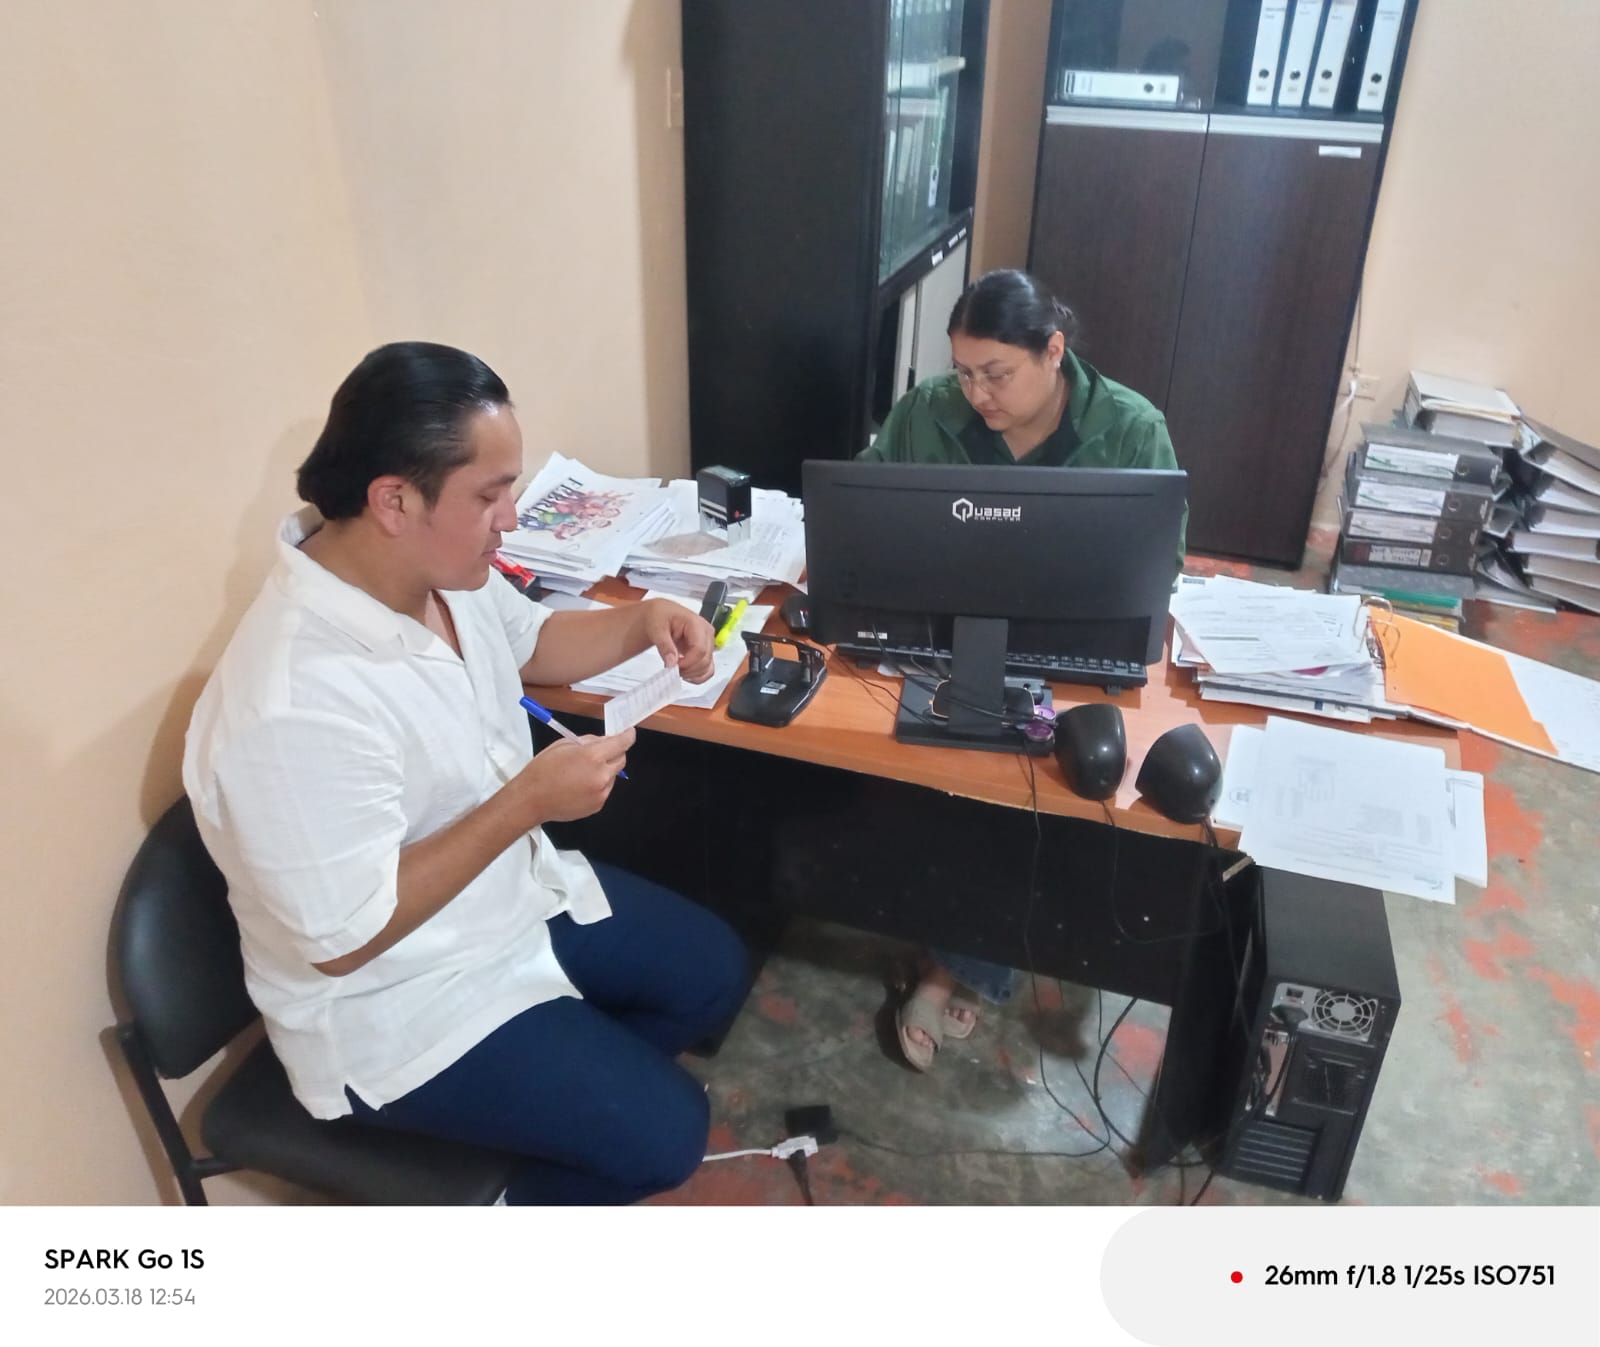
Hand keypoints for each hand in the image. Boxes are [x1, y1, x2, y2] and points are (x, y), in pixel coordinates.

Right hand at [513, 729, 633, 823]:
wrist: (531, 800)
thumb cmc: (543, 770)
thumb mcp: (563, 745)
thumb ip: (588, 741)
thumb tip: (604, 741)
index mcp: (592, 757)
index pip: (621, 744)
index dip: (628, 736)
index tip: (629, 733)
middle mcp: (601, 776)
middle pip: (621, 760)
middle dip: (616, 753)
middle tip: (602, 751)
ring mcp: (601, 793)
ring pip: (613, 776)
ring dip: (605, 770)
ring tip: (583, 771)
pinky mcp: (597, 805)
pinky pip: (604, 790)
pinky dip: (598, 784)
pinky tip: (580, 784)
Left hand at [640, 598, 715, 682]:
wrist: (660, 615)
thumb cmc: (659, 616)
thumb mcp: (656, 628)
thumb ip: (665, 645)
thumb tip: (671, 662)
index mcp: (697, 624)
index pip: (700, 649)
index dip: (687, 662)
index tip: (673, 666)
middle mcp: (706, 633)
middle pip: (705, 660)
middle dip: (688, 669)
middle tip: (672, 669)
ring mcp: (707, 643)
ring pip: (708, 667)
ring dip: (692, 674)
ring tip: (677, 670)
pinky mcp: (705, 652)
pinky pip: (707, 669)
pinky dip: (697, 676)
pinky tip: (685, 674)